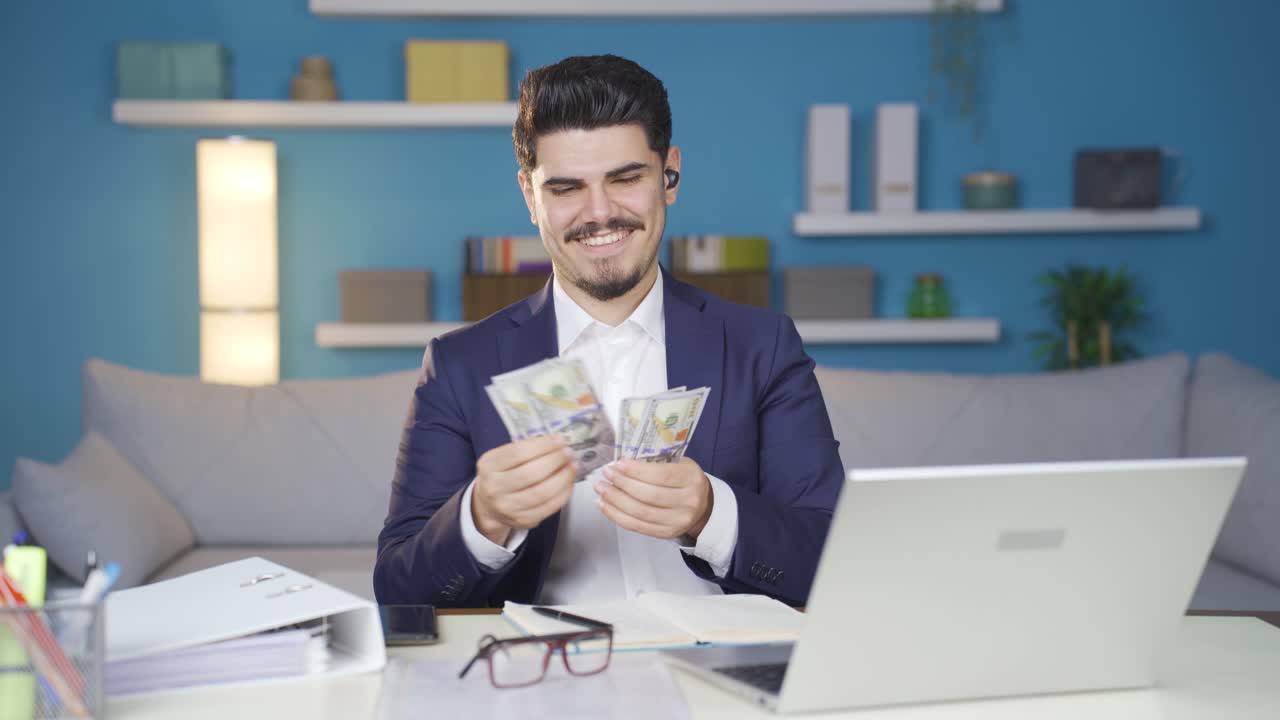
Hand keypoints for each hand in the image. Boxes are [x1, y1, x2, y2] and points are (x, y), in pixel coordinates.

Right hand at [472, 435, 576, 545]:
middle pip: (531, 474)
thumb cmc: (501, 475)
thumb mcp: (502, 457)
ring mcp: (508, 507)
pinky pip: (549, 507)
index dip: (542, 446)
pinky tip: (568, 482)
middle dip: (555, 461)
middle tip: (569, 453)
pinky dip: (564, 493)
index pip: (518, 453)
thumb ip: (525, 449)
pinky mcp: (523, 520)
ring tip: (573, 466)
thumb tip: (557, 443)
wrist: (489, 505)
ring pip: (542, 492)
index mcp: (489, 466)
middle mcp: (495, 488)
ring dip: (563, 477)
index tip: (559, 440)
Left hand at [595, 458, 712, 540]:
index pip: (660, 476)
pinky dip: (617, 516)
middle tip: (606, 474)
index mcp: (691, 479)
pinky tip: (604, 505)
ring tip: (601, 489)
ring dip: (615, 500)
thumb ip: (656, 462)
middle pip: (648, 495)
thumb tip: (621, 464)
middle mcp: (688, 502)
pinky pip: (637, 526)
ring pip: (640, 513)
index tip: (618, 464)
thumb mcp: (679, 464)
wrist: (703, 506)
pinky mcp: (666, 533)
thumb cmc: (684, 479)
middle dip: (622, 484)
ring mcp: (677, 521)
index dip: (636, 470)